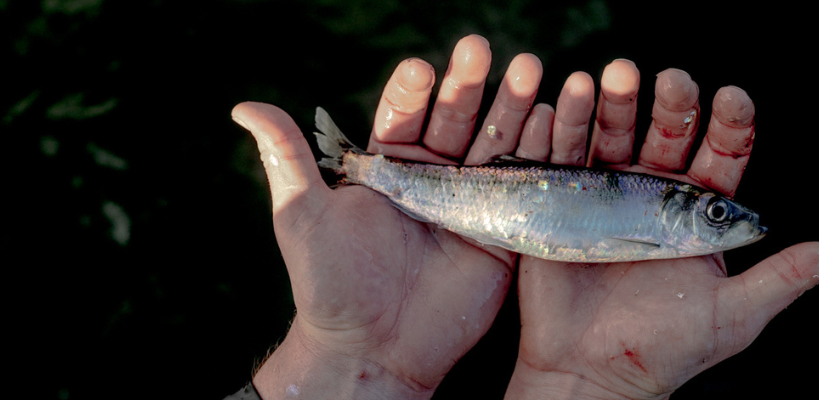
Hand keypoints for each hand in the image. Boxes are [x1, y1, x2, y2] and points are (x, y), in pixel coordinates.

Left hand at [231, 35, 529, 398]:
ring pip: (495, 143)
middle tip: (480, 48)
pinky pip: (522, 187)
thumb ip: (287, 156)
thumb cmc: (330, 283)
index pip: (405, 113)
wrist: (373, 348)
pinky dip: (540, 153)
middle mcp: (434, 177)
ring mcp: (471, 201)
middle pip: (457, 119)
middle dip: (470, 84)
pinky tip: (552, 119)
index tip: (421, 68)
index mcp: (390, 167)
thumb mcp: (302, 214)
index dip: (414, 90)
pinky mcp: (503, 230)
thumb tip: (243, 105)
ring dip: (513, 106)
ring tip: (529, 68)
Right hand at [504, 62, 818, 397]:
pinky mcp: (562, 202)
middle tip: (671, 80)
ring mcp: (606, 194)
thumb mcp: (734, 315)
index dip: (730, 124)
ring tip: (614, 76)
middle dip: (671, 104)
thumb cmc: (666, 350)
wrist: (592, 372)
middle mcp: (654, 193)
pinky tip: (566, 98)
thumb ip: (783, 279)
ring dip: (614, 105)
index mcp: (697, 211)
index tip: (732, 99)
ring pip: (613, 136)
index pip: (721, 154)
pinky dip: (563, 126)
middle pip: (666, 134)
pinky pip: (562, 157)